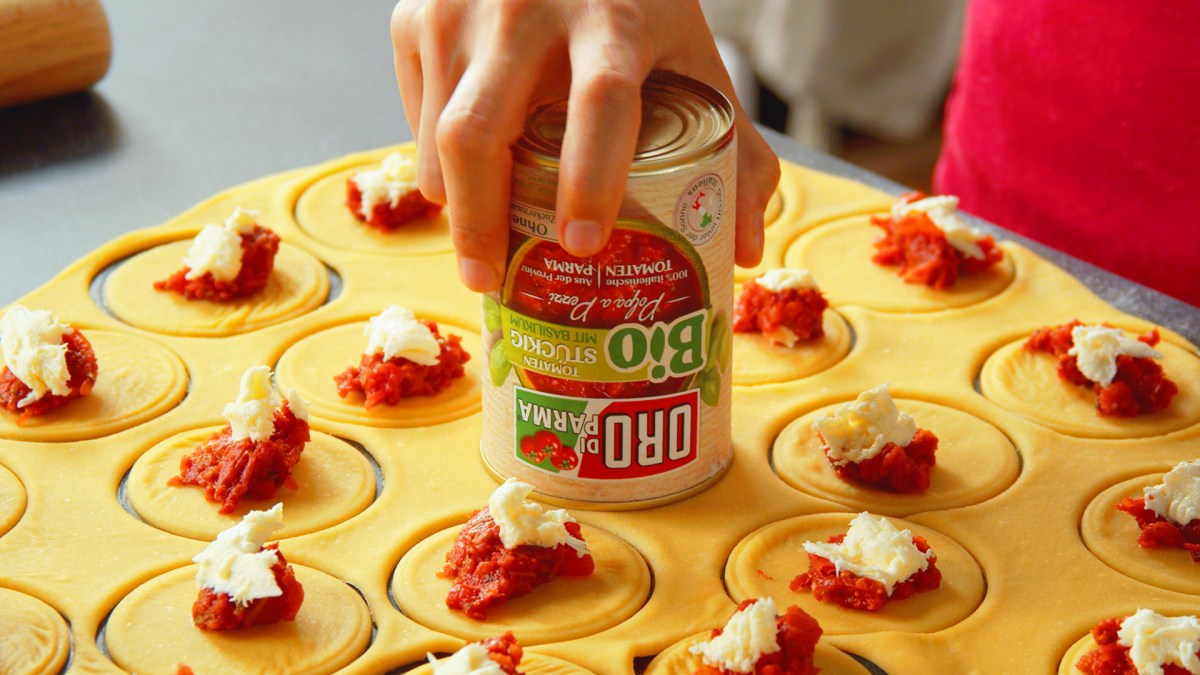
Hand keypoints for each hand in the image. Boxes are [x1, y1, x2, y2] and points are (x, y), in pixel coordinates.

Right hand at [392, 0, 779, 291]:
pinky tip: (468, 176)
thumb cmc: (633, 4)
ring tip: (482, 238)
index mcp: (612, 20)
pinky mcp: (414, 16)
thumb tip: (742, 252)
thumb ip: (734, 149)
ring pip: (436, 136)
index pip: (597, 103)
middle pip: (478, 134)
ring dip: (455, 202)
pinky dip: (437, 162)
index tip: (582, 245)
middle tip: (491, 280)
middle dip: (478, 223)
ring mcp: (459, 10)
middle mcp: (525, 10)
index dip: (589, 179)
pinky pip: (416, 118)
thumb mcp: (691, 57)